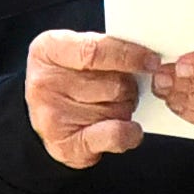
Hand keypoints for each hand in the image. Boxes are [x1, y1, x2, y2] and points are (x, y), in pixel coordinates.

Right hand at [26, 29, 155, 168]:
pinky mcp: (66, 145)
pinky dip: (129, 133)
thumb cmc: (64, 78)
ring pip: (117, 108)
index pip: (96, 51)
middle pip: (113, 83)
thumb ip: (104, 48)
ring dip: (126, 107)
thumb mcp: (73, 51)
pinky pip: (112, 135)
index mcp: (47, 50)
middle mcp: (45, 83)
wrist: (41, 115)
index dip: (129, 55)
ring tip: (113, 104)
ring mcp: (53, 116)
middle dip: (129, 85)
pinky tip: (131, 129)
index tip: (152, 60)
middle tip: (125, 86)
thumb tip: (144, 57)